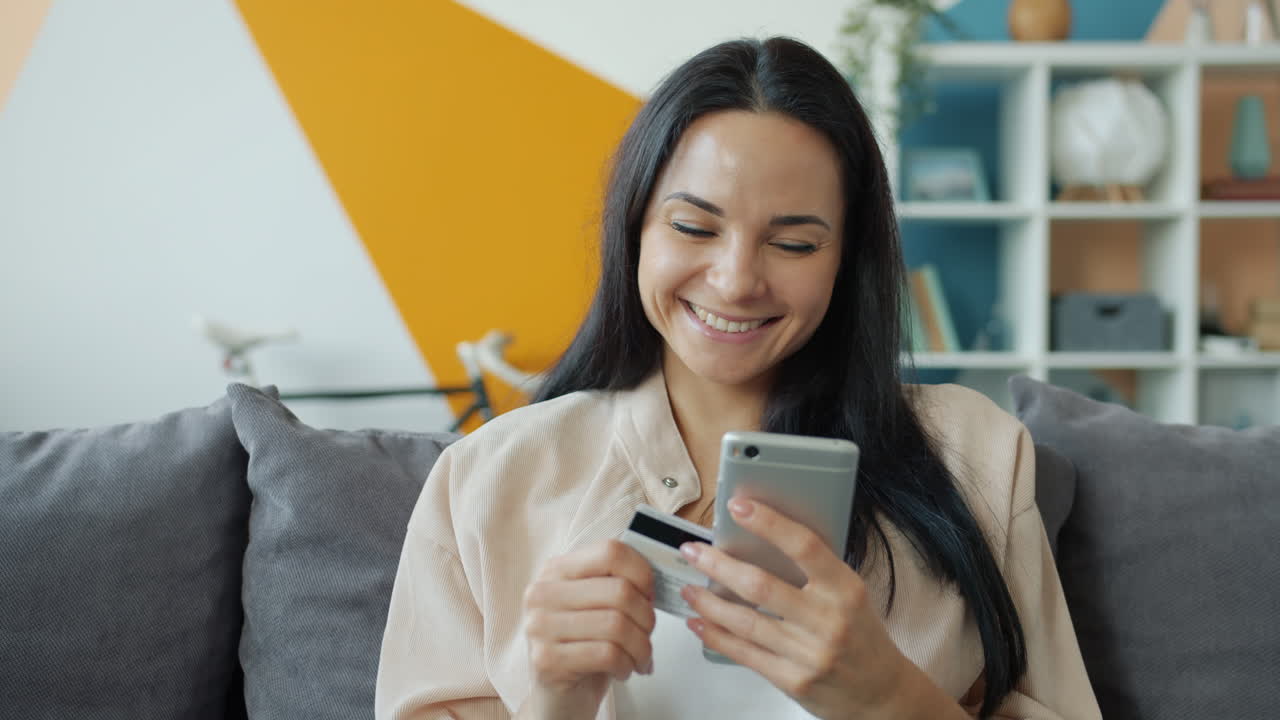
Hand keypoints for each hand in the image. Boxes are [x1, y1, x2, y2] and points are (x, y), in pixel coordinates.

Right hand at [519, 539, 656, 719]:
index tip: (649, 595)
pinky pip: (607, 654)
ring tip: (640, 657)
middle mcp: (542, 593)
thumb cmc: (584, 647)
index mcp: (556, 570)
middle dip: (647, 618)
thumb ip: (616, 583)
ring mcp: (539, 626)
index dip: (642, 573)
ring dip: (641, 647)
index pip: (610, 551)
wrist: (560, 697)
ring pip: (617, 625)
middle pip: (619, 591)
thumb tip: (655, 576)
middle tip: (648, 634)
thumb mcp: (597, 606)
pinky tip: (623, 670)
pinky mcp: (546, 660)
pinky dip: (627, 665)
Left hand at [677, 497, 912, 719]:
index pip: (804, 547)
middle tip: (692, 551)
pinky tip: (700, 622)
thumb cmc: (862, 638)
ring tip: (689, 587)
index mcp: (845, 589)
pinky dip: (716, 636)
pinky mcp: (793, 681)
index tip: (738, 506)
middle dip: (718, 565)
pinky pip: (745, 653)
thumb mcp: (850, 596)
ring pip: (745, 622)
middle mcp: (828, 620)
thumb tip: (759, 542)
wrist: (881, 694)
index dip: (769, 523)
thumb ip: (814, 573)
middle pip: (761, 586)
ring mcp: (809, 653)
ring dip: (709, 602)